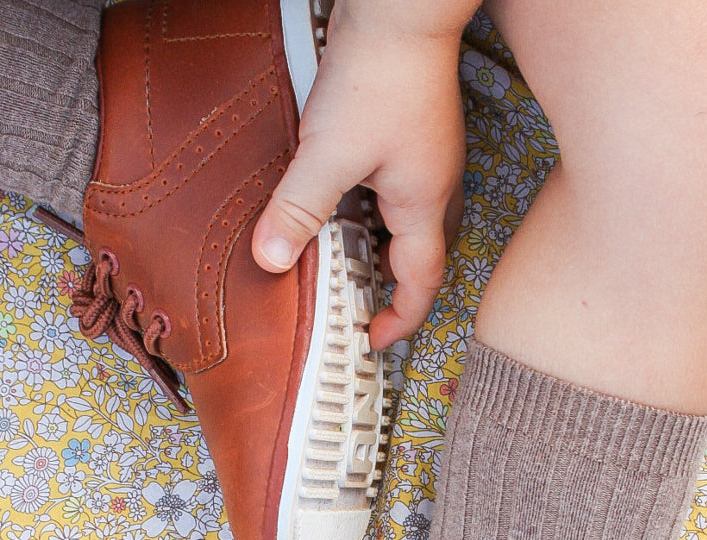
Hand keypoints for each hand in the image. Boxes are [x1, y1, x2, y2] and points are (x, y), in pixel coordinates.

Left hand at [253, 1, 468, 349]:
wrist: (402, 5)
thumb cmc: (381, 72)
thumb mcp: (328, 152)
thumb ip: (299, 209)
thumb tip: (271, 260)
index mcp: (423, 202)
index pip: (424, 282)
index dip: (402, 319)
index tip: (374, 339)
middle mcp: (434, 183)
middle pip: (424, 254)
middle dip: (396, 287)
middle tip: (364, 304)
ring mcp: (427, 154)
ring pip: (411, 219)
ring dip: (383, 244)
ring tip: (345, 257)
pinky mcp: (410, 128)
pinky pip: (397, 185)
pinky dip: (373, 206)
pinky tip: (343, 197)